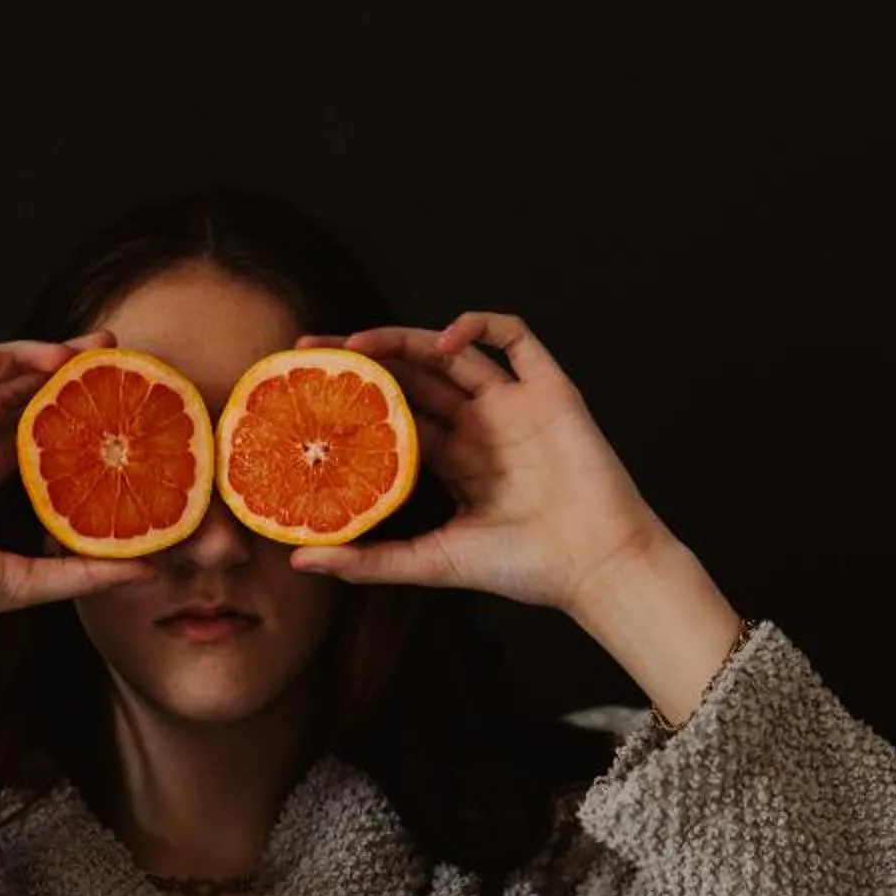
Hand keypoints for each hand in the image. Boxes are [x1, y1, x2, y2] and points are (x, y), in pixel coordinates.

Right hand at [0, 327, 162, 654]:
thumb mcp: (23, 582)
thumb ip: (83, 572)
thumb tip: (153, 571)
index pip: (24, 424)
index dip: (65, 400)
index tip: (113, 384)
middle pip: (2, 388)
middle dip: (50, 362)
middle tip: (103, 348)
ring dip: (10, 354)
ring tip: (57, 356)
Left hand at [285, 311, 667, 614]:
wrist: (595, 565)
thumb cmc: (523, 568)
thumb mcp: (432, 562)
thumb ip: (370, 560)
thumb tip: (301, 560)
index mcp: (452, 462)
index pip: (392, 417)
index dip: (351, 401)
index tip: (303, 393)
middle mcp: (479, 427)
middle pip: (411, 378)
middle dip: (362, 361)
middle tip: (308, 353)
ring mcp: (513, 405)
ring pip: (451, 353)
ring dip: (404, 340)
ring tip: (357, 344)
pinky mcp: (548, 389)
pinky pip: (515, 337)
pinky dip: (478, 326)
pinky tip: (443, 342)